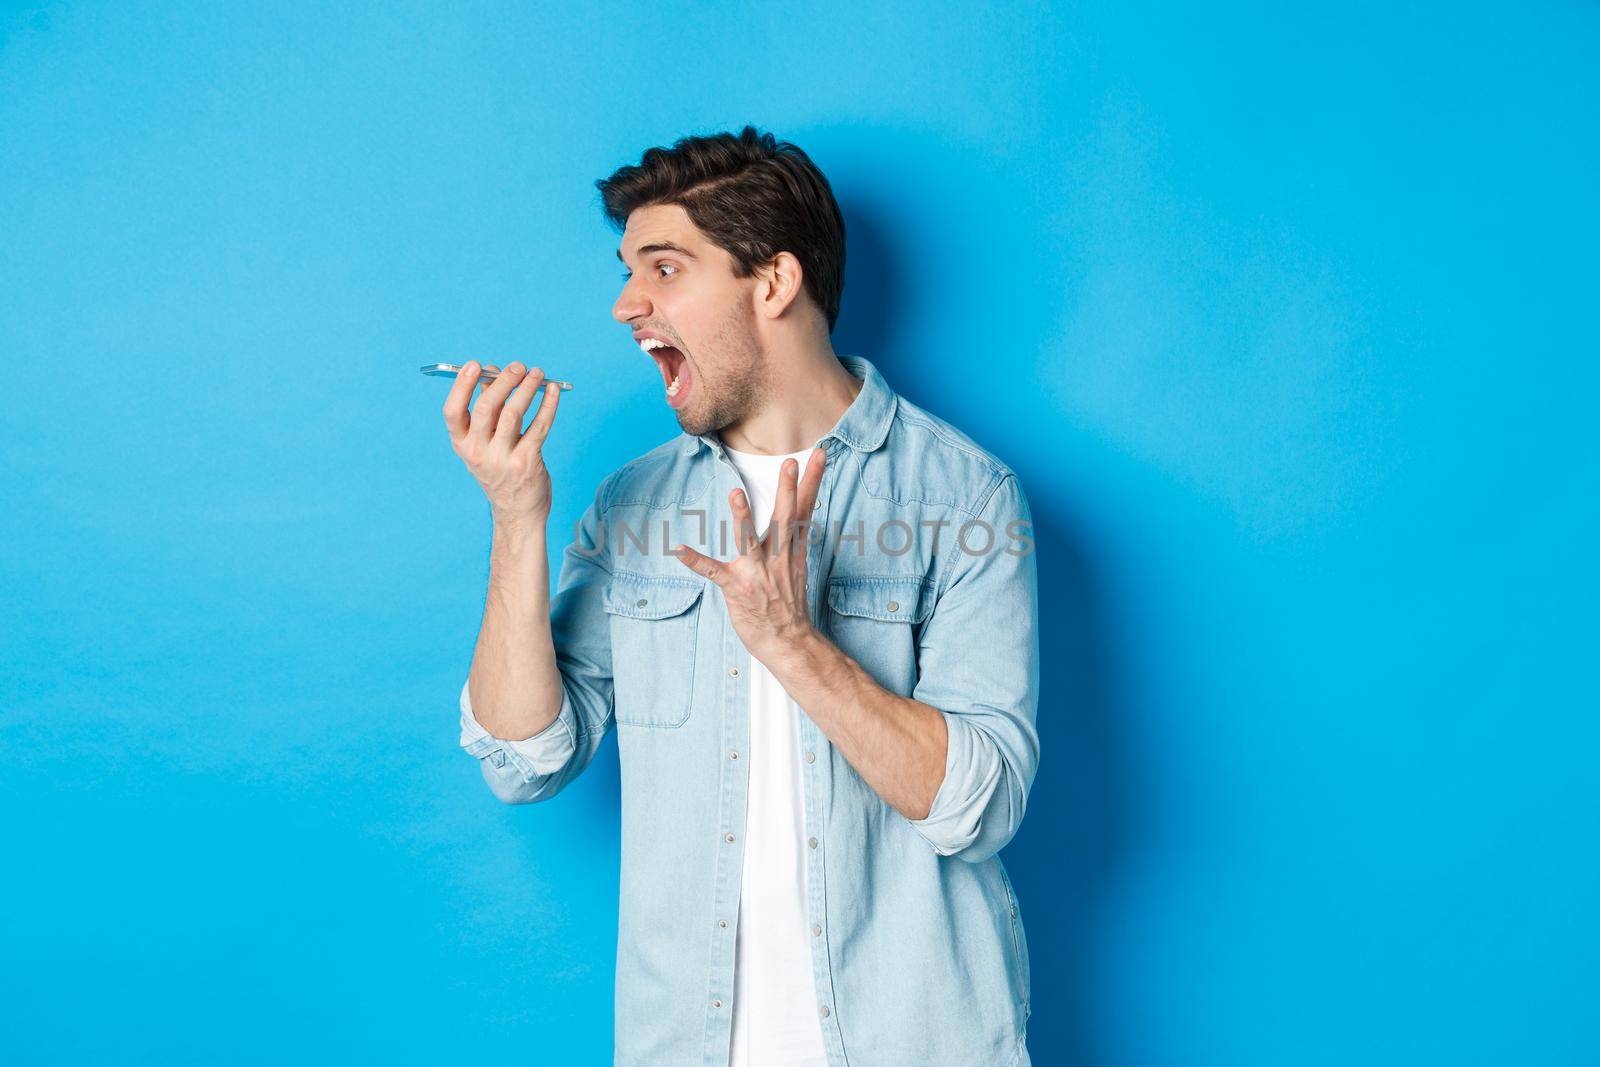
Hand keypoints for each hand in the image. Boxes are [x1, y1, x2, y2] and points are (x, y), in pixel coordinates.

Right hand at [443, 360, 562, 526]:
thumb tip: (490, 371)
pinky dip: (548, 405)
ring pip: (514, 413)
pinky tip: (553, 391)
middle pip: (486, 407)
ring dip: (527, 388)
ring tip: (537, 373)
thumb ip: (486, 409)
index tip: (476, 364)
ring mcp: (502, 459)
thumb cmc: (500, 470)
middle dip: (503, 381)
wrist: (517, 512)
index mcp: (462, 445)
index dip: (462, 386)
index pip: (452, 412)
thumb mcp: (484, 444)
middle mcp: (478, 453)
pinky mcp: (527, 463)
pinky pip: (539, 426)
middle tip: (518, 366)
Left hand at [671, 447, 826, 662]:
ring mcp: (756, 572)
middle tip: (789, 463)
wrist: (789, 640)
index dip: (811, 480)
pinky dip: (696, 561)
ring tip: (736, 495)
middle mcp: (777, 556)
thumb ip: (794, 535)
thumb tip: (800, 510)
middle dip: (788, 490)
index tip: (818, 454)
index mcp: (791, 548)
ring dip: (742, 518)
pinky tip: (680, 551)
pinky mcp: (736, 587)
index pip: (805, 507)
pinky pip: (713, 571)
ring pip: (749, 540)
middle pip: (784, 517)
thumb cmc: (788, 602)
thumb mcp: (798, 563)